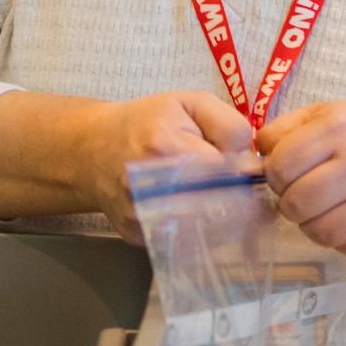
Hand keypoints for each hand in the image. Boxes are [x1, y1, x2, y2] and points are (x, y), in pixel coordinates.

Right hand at [84, 91, 252, 244]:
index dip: (245, 174)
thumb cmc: (147, 121)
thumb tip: (251, 161)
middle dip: (240, 203)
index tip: (252, 173)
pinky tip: (197, 214)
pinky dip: (199, 232)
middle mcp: (152, 188)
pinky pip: (184, 243)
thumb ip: (228, 124)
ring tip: (222, 201)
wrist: (94, 149)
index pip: (227, 174)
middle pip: (220, 210)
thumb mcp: (190, 103)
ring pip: (206, 234)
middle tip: (244, 192)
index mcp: (167, 148)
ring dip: (224, 221)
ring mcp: (143, 218)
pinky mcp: (139, 237)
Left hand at [257, 100, 345, 255]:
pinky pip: (343, 246)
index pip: (280, 165)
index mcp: (339, 126)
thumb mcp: (329, 114)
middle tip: (299, 195)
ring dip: (310, 224)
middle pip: (296, 203)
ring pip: (317, 232)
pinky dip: (337, 238)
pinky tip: (345, 218)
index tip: (283, 174)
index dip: (273, 175)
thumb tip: (252, 158)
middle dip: (289, 203)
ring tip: (320, 208)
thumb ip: (286, 130)